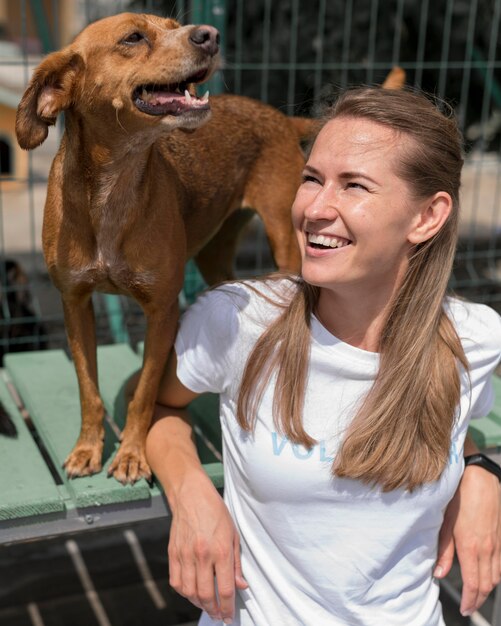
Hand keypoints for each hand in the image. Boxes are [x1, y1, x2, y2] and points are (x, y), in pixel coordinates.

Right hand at [168, 470, 247, 622]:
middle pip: (205, 595)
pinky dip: (183, 592)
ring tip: (206, 604)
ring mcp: (185, 554)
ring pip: (189, 592)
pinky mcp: (173, 553)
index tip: (228, 616)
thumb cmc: (215, 512)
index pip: (225, 589)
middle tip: (217, 613)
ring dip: (198, 604)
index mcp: (221, 550)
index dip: (227, 608)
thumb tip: (241, 586)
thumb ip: (236, 563)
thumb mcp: (234, 534)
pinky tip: (191, 592)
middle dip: (213, 610)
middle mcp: (202, 555)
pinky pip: (176, 581)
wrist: (191, 495)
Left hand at [435, 464, 500, 615]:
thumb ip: (443, 551)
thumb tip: (438, 574)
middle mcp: (487, 549)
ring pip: (497, 576)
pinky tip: (488, 574)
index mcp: (470, 547)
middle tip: (470, 607)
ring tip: (477, 594)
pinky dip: (496, 574)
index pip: (473, 584)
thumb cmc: (457, 497)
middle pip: (487, 585)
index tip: (465, 609)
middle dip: (479, 599)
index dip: (470, 601)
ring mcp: (497, 543)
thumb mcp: (444, 524)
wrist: (478, 477)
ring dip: (488, 588)